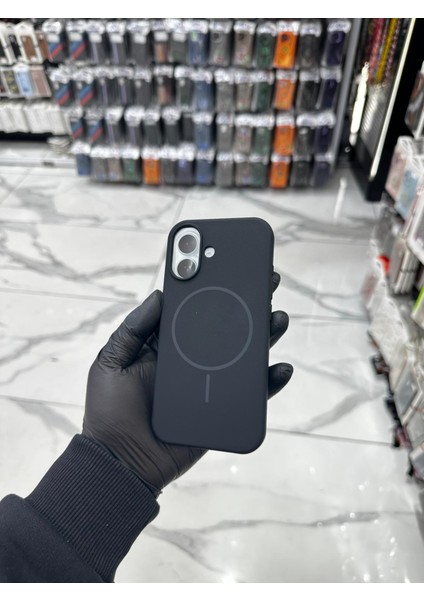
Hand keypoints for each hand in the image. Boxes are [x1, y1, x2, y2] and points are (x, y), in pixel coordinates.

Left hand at [82, 273, 292, 493]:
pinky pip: (251, 392)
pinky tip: (280, 367)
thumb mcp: (111, 363)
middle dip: (247, 303)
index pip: (193, 311)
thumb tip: (160, 293)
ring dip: (265, 335)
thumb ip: (132, 329)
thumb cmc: (110, 412)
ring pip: (244, 354)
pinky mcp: (223, 408)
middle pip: (226, 327)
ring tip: (278, 317)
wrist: (121, 462)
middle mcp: (192, 360)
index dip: (211, 288)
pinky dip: (269, 381)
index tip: (229, 264)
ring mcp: (210, 384)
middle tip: (266, 282)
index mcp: (166, 345)